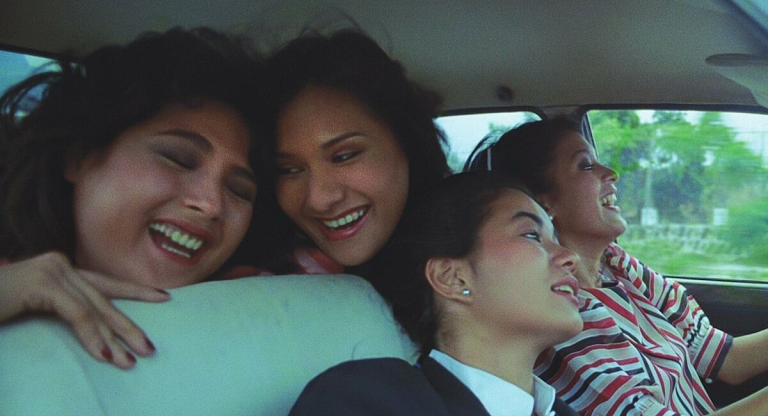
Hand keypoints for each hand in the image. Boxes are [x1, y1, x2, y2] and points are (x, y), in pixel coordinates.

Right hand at [0, 252, 169, 368]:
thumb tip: (97, 331)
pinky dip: (92, 336)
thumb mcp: (38, 308)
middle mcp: (60, 263)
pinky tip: (104, 355)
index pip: (105, 282)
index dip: (135, 290)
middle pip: (104, 298)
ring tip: (131, 359)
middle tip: (150, 347)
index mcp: (61, 268)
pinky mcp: (42, 284)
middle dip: (128, 325)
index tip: (164, 297)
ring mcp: (52, 270)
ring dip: (114, 338)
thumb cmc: (0, 306)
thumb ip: (65, 310)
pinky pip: (76, 315)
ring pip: (94, 309)